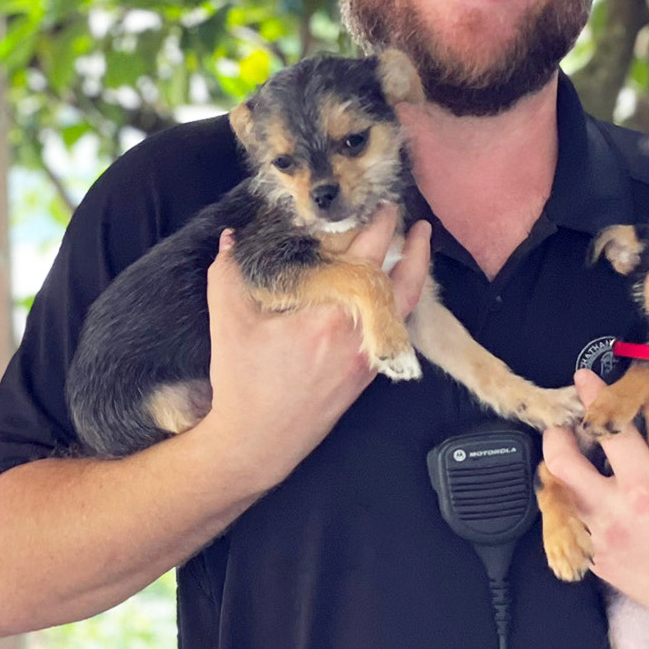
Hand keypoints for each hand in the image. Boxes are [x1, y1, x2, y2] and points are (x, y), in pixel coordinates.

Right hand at [199, 212, 431, 487]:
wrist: (257, 444)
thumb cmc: (243, 385)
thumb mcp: (229, 322)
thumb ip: (229, 272)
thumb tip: (230, 237)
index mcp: (331, 314)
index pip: (367, 257)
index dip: (379, 226)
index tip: (382, 203)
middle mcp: (359, 334)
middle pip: (403, 282)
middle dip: (413, 248)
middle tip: (416, 222)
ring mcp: (368, 357)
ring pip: (407, 309)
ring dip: (415, 276)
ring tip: (419, 251)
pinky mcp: (367, 376)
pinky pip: (396, 330)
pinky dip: (402, 305)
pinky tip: (397, 294)